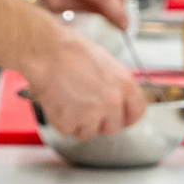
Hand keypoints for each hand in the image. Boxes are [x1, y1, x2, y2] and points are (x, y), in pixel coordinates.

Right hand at [21, 28, 145, 136]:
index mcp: (125, 84)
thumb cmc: (71, 50)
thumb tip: (117, 99)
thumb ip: (116, 84)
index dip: (127, 116)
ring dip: (79, 123)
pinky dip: (61, 121)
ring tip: (68, 101)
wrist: (46, 51)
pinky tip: (57, 103)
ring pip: (89, 133)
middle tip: (85, 108)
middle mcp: (112, 102)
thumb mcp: (106, 62)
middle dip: (100, 122)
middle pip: (113, 128)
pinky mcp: (69, 122)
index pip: (137, 112)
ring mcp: (91, 114)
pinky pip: (68, 131)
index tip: (119, 118)